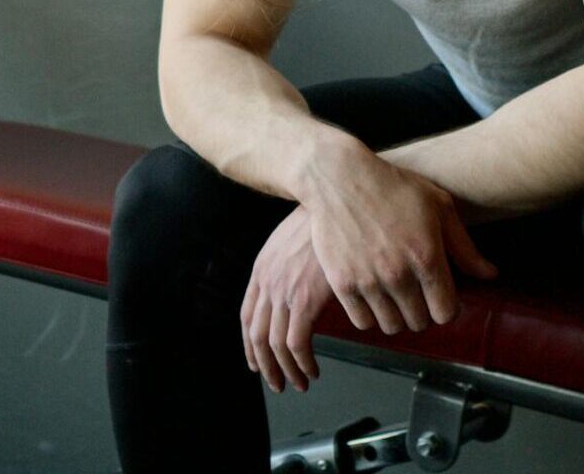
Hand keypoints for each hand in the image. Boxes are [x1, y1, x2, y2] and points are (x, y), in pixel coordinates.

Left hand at [241, 204, 334, 392]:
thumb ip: (293, 264)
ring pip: (275, 345)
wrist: (336, 201)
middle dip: (265, 365)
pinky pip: (296, 343)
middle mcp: (267, 282)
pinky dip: (302, 363)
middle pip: (256, 335)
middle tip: (277, 382)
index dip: (250, 344)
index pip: (247, 316)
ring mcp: (284, 291)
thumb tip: (302, 285)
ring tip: (299, 382)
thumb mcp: (298, 238)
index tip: (256, 361)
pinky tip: (312, 369)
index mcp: (262, 268)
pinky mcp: (305, 299)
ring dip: (285, 370)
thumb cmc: (326, 217)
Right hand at [299, 140, 498, 335]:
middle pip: (419, 322)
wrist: (337, 177)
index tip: (438, 296)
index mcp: (427, 256)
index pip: (446, 312)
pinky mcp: (340, 283)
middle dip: (421, 311)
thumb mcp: (437, 206)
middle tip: (415, 294)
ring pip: (391, 326)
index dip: (445, 307)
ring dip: (396, 316)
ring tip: (393, 297)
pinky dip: (369, 315)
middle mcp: (398, 274)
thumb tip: (490, 275)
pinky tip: (371, 297)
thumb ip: (464, 246)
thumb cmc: (392, 187)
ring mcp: (367, 280)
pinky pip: (361, 322)